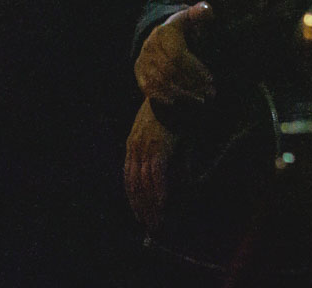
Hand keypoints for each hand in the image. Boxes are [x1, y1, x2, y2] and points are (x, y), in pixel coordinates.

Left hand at [125, 97, 176, 229]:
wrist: (177, 86)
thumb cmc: (176, 110)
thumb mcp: (168, 134)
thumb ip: (170, 155)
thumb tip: (182, 178)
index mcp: (133, 144)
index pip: (129, 180)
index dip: (134, 200)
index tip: (141, 215)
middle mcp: (134, 147)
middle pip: (134, 186)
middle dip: (142, 208)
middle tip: (151, 226)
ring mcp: (145, 146)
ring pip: (144, 183)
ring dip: (150, 205)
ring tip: (158, 221)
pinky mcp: (159, 144)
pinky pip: (157, 173)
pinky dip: (160, 190)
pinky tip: (165, 203)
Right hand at [135, 1, 214, 104]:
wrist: (157, 35)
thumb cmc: (181, 28)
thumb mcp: (190, 17)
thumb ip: (200, 13)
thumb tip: (207, 9)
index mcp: (164, 33)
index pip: (179, 56)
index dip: (195, 69)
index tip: (211, 79)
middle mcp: (150, 47)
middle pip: (170, 71)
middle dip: (192, 84)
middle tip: (209, 93)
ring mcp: (142, 60)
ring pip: (161, 82)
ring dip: (181, 93)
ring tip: (200, 99)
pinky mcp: (139, 72)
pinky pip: (148, 87)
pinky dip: (163, 96)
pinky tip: (177, 102)